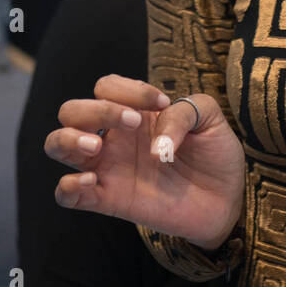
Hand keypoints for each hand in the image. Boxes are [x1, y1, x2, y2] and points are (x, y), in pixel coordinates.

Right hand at [45, 75, 245, 249]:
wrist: (228, 199)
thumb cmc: (215, 154)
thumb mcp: (209, 118)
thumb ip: (184, 113)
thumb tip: (155, 145)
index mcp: (135, 111)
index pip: (106, 86)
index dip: (129, 89)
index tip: (162, 104)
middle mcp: (114, 137)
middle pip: (71, 110)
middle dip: (96, 110)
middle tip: (133, 123)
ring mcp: (107, 168)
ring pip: (57, 144)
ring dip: (69, 138)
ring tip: (96, 146)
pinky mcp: (108, 200)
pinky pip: (65, 194)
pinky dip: (67, 187)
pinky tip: (91, 182)